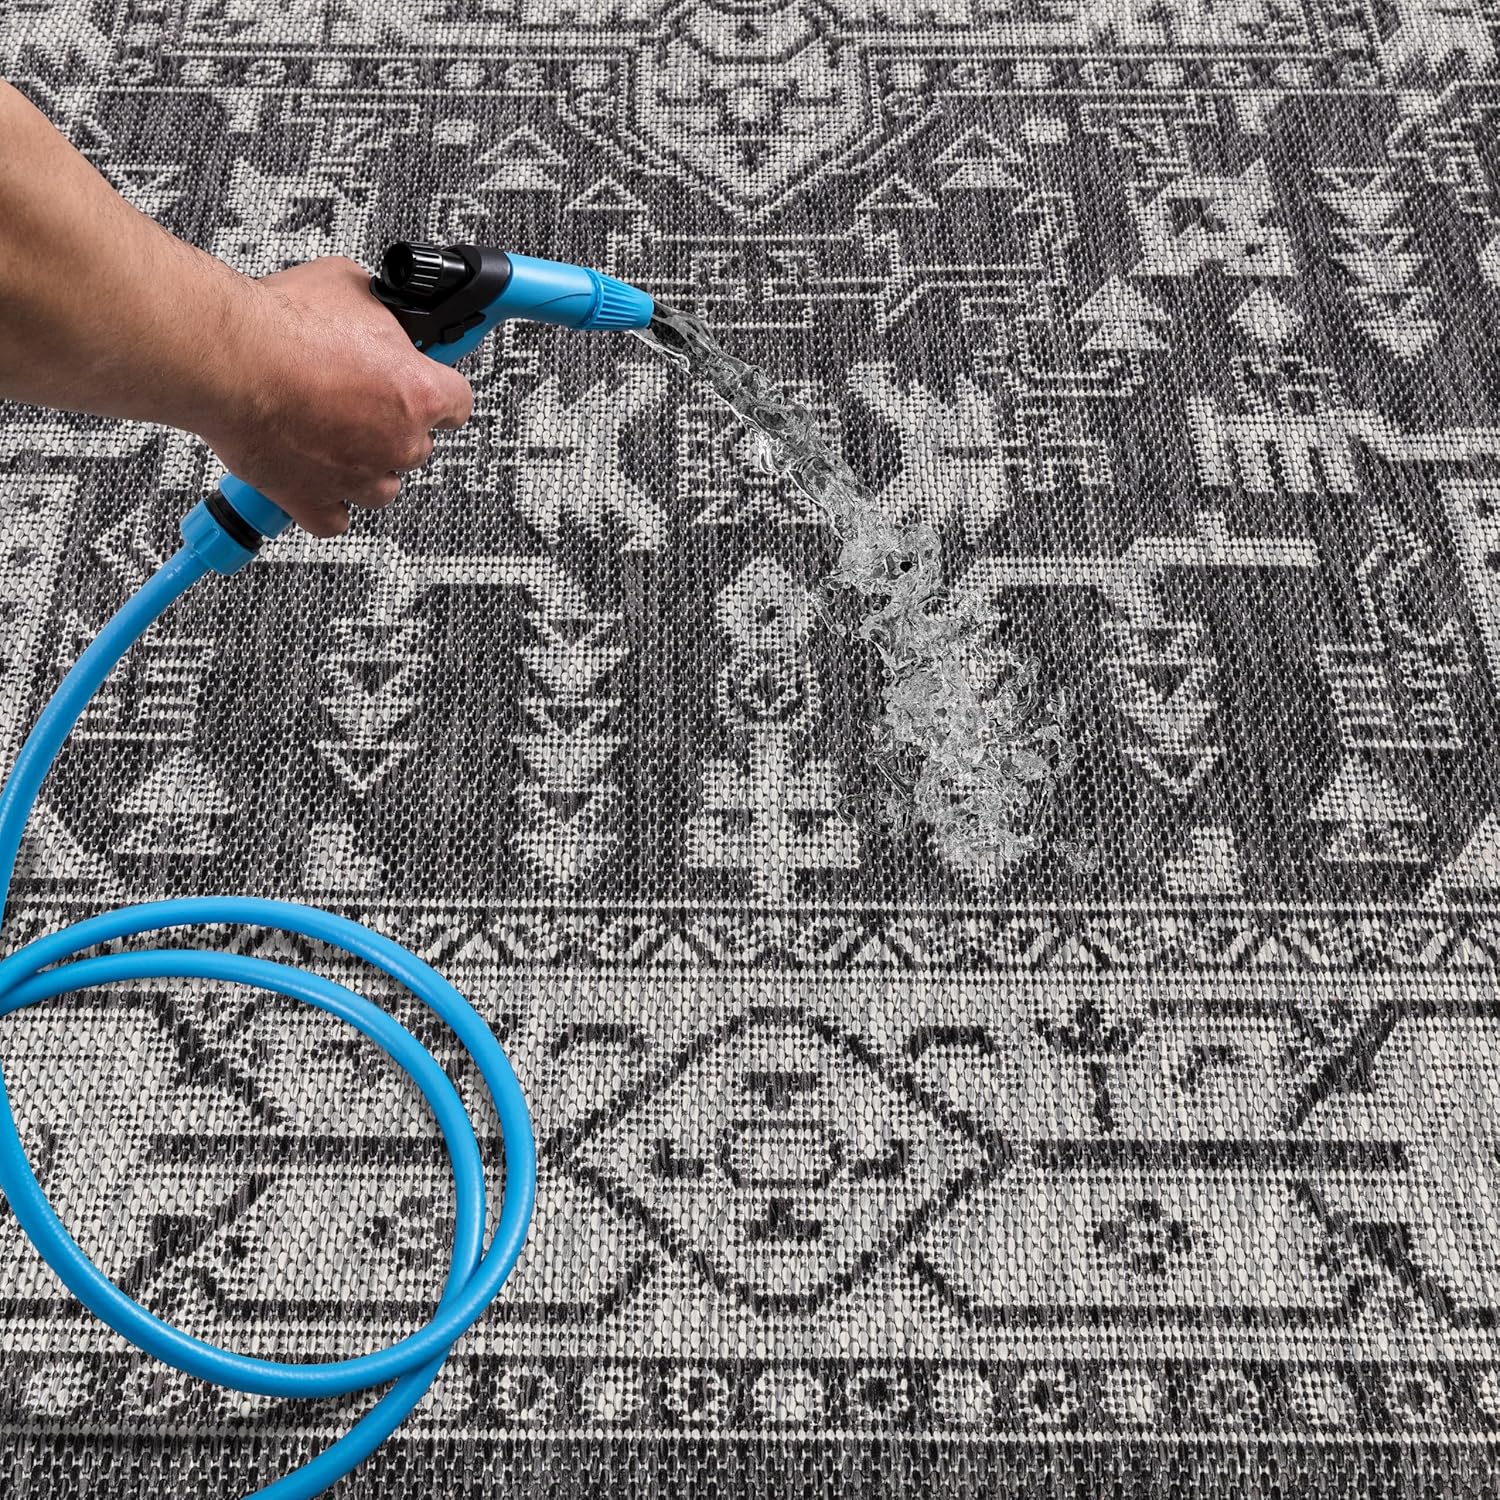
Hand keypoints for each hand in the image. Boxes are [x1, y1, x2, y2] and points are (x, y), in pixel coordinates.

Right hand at [196, 257, 472, 536]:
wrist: (226, 359)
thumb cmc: (282, 324)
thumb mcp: (350, 288)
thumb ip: (378, 313)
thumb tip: (378, 310)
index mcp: (418, 393)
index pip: (457, 402)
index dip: (436, 391)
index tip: (422, 386)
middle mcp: (397, 443)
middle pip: (417, 447)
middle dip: (392, 426)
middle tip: (355, 400)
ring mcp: (357, 478)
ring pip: (382, 487)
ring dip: (366, 466)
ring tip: (334, 437)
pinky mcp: (312, 501)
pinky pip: (333, 520)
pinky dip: (325, 504)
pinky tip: (314, 481)